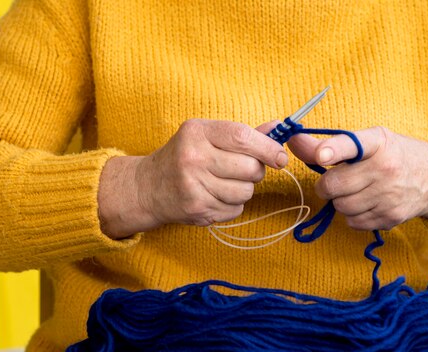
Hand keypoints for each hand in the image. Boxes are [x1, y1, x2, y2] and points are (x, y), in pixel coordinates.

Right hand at [98, 119, 286, 239]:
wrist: (147, 187)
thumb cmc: (184, 156)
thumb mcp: (207, 136)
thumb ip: (243, 134)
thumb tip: (278, 128)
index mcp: (197, 132)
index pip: (243, 137)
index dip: (268, 148)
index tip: (280, 157)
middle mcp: (193, 157)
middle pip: (250, 168)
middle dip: (255, 171)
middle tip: (243, 169)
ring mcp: (193, 185)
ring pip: (246, 192)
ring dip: (243, 189)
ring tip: (224, 183)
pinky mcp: (196, 209)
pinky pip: (235, 209)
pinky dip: (232, 205)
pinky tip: (214, 196)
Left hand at [287, 126, 427, 230]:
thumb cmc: (392, 155)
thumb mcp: (367, 141)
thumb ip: (328, 144)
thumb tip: (291, 141)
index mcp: (377, 142)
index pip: (351, 144)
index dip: (332, 150)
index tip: (322, 156)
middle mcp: (385, 168)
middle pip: (334, 185)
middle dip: (326, 185)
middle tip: (334, 181)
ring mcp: (389, 195)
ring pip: (341, 206)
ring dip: (340, 201)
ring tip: (355, 191)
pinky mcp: (391, 217)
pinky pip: (353, 222)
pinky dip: (353, 215)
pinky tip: (366, 203)